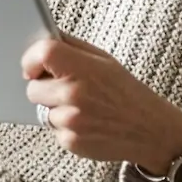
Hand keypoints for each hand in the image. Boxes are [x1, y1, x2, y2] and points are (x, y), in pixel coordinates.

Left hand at [24, 33, 181, 172]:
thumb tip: (43, 38)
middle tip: (68, 91)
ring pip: (41, 112)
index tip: (33, 67)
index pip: (42, 54)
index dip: (31, 59)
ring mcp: (71, 120)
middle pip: (33, 89)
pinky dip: (65, 129)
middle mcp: (74, 94)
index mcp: (83, 68)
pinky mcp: (71, 142)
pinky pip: (53, 131)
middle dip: (45, 89)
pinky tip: (86, 124)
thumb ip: (72, 47)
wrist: (150, 130)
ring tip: (83, 109)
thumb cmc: (125, 92)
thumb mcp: (104, 60)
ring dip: (56, 111)